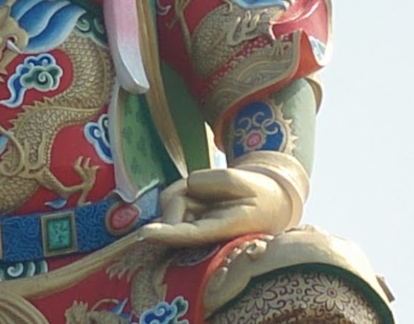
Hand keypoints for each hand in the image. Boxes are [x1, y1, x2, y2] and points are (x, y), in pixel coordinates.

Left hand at [138, 167, 293, 246]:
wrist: (268, 202)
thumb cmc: (257, 193)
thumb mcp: (240, 179)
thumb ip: (210, 182)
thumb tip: (183, 189)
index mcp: (223, 230)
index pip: (189, 234)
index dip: (166, 233)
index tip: (144, 233)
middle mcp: (202, 234)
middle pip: (175, 211)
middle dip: (184, 196)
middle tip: (215, 192)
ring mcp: (191, 226)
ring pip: (170, 202)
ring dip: (185, 192)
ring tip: (213, 196)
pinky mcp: (185, 217)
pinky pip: (170, 196)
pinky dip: (183, 191)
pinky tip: (204, 197)